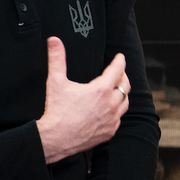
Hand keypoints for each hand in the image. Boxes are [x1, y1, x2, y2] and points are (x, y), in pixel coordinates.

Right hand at [37, 37, 127, 163]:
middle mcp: (111, 104)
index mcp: (101, 90)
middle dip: (123, 76)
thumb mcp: (56, 82)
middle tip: (119, 72)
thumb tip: (54, 40)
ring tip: (118, 89)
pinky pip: (119, 118)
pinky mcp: (110, 131)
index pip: (117, 70)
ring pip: (125, 102)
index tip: (120, 57)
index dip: (120, 61)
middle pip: (125, 85)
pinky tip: (111, 109)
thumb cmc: (56, 111)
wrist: (56, 138)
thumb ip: (57, 59)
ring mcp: (112, 119)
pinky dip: (117, 110)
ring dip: (122, 94)